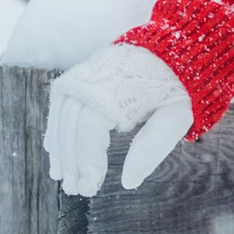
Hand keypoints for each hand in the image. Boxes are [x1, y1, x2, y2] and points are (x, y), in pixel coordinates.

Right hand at [44, 41, 193, 197]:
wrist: (177, 45)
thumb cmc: (179, 85)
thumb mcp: (175, 117)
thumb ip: (151, 148)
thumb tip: (128, 181)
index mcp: (115, 90)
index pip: (89, 131)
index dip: (86, 162)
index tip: (90, 187)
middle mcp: (94, 79)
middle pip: (71, 126)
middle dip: (70, 162)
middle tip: (74, 189)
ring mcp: (87, 73)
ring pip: (62, 115)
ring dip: (59, 148)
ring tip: (60, 175)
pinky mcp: (86, 71)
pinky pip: (62, 101)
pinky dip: (56, 125)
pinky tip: (54, 147)